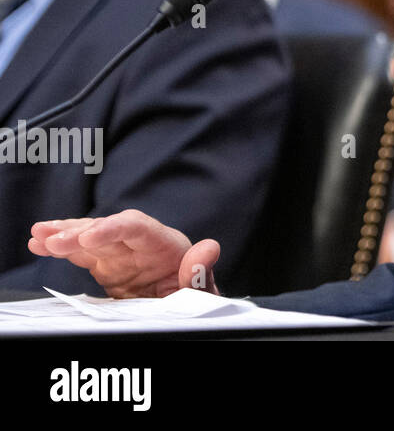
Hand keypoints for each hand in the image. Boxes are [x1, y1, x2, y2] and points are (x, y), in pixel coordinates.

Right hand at [29, 210, 221, 298]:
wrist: (188, 311)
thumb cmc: (196, 299)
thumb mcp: (202, 292)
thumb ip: (200, 273)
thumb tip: (208, 248)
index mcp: (166, 246)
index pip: (137, 228)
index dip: (111, 228)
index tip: (86, 235)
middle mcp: (142, 244)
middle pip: (108, 230)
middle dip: (79, 233)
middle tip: (50, 240)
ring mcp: (123, 254)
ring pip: (91, 238)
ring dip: (64, 235)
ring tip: (39, 235)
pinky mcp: (108, 266)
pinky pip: (82, 253)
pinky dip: (61, 248)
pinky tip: (39, 243)